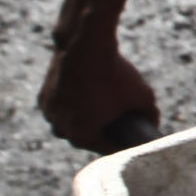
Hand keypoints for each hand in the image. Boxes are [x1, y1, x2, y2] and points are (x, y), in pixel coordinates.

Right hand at [39, 24, 158, 150]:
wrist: (86, 46)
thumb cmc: (115, 74)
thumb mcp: (143, 95)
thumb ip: (150, 114)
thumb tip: (153, 124)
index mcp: (82, 137)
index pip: (109, 149)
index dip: (126, 143)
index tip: (135, 136)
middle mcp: (61, 130)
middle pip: (90, 137)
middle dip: (106, 131)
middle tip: (123, 121)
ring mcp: (50, 115)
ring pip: (73, 124)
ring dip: (86, 120)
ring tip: (104, 111)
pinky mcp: (43, 98)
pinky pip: (62, 109)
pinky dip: (73, 106)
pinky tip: (86, 102)